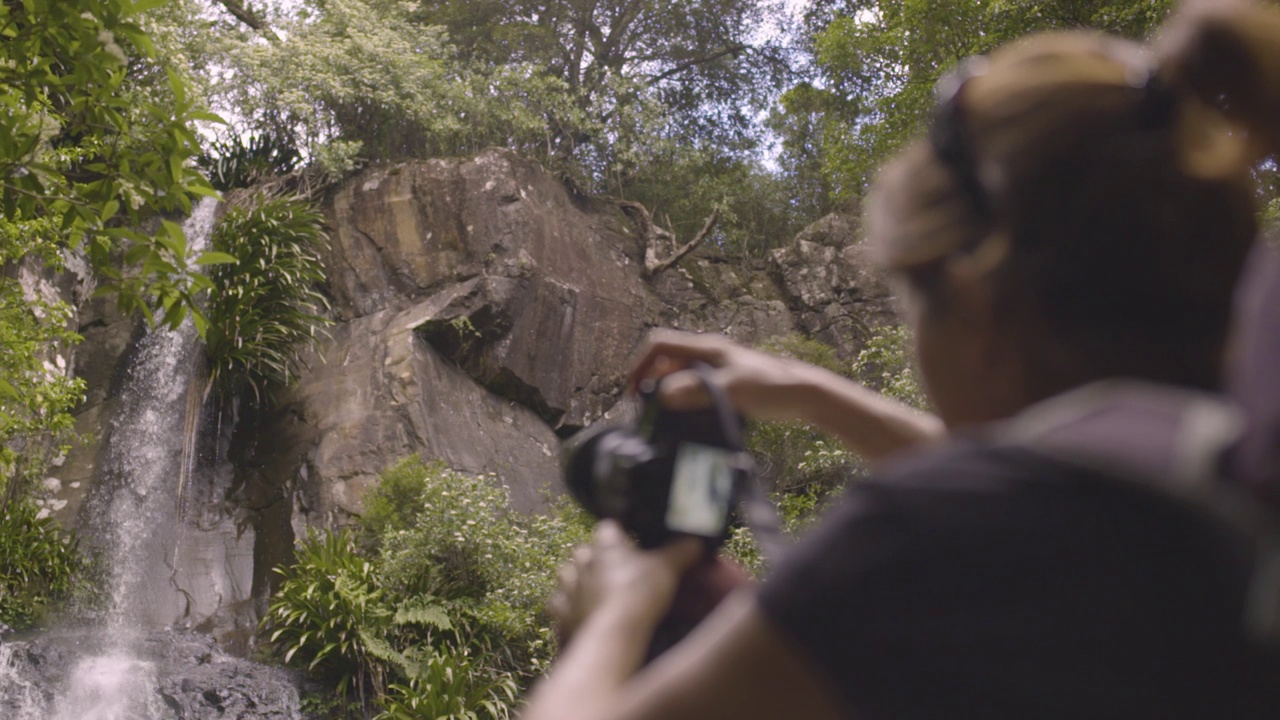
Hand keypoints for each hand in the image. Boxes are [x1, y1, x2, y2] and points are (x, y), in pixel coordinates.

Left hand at [550, 521, 703, 644]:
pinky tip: (576, 614)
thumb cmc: (640, 593)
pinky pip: (558, 605)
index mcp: (606, 545)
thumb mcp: (667, 569)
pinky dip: (566, 608)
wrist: (613, 633)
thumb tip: (697, 539)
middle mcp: (582, 562)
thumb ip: (681, 552)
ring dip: (576, 580)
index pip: (608, 527)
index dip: (619, 534)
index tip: (629, 543)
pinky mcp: (561, 614)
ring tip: (591, 590)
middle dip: (594, 558)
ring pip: (565, 575)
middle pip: (583, 550)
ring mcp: (568, 588)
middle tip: (612, 571)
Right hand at [627, 329, 811, 422]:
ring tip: (660, 419)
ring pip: (677, 377)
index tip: (633, 391)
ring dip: (665, 394)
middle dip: (649, 382)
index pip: (659, 344)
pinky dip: (681, 402)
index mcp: (706, 347)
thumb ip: (698, 391)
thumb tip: (662, 395)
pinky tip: (684, 422)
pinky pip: (691, 390)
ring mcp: (714, 369)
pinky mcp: (722, 385)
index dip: (640, 364)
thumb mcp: (732, 389)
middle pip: (665, 361)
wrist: (803, 394)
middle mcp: (707, 354)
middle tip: (644, 411)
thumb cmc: (771, 386)